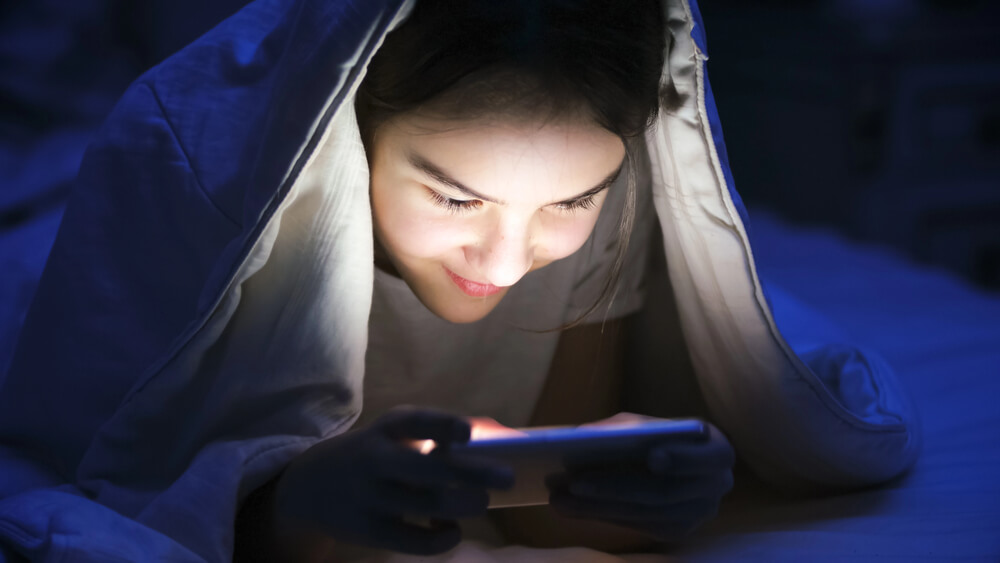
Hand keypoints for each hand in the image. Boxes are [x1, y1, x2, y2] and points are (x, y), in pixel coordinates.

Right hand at [273, 407, 514, 554]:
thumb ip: (432, 433)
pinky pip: (413, 541)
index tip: (468, 434)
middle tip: (507, 478)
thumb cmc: (370, 455)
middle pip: (427, 469)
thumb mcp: (390, 434)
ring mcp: (370, 497)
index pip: (415, 421)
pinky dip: (441, 539)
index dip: (444, 425)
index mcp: (385, 429)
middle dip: (471, 474)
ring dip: (462, 505)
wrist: (307, 486)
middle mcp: (375, 459)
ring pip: (425, 505)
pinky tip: (452, 531)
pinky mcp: (368, 531)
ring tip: (482, 502)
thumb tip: (491, 437)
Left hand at [546, 415, 733, 541]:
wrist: (678, 461)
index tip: (652, 458)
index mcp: (718, 450)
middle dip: (615, 488)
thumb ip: (622, 428)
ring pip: (645, 515)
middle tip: (574, 483)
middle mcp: (717, 487)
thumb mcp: (644, 423)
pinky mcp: (678, 530)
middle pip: (663, 493)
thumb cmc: (657, 434)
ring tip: (560, 499)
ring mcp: (699, 514)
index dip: (681, 459)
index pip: (706, 458)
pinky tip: (574, 508)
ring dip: (598, 508)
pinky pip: (638, 525)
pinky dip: (603, 515)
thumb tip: (580, 438)